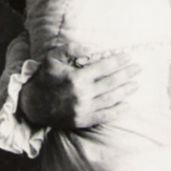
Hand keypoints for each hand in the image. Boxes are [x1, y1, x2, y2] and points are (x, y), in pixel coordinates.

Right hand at [19, 51, 139, 129]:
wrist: (32, 105)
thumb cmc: (44, 78)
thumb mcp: (52, 59)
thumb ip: (69, 50)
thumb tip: (89, 49)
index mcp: (75, 78)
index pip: (103, 68)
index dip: (117, 61)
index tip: (128, 57)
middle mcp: (82, 95)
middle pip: (110, 83)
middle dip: (126, 75)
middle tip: (138, 69)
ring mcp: (84, 109)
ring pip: (111, 99)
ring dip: (125, 92)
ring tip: (135, 85)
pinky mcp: (83, 121)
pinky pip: (105, 116)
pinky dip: (118, 111)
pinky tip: (127, 104)